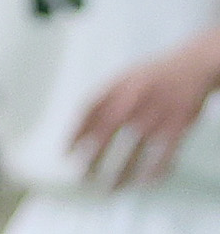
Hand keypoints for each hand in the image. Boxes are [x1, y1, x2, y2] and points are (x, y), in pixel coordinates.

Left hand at [72, 30, 219, 187]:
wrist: (190, 68)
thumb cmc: (153, 75)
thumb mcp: (124, 77)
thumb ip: (105, 97)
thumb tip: (83, 121)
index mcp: (116, 86)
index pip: (88, 110)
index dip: (75, 131)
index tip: (66, 149)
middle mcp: (132, 100)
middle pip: (105, 131)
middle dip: (91, 155)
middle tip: (81, 174)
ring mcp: (154, 114)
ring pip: (133, 150)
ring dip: (121, 172)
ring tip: (110, 188)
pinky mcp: (177, 127)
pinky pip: (163, 156)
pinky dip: (153, 172)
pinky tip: (145, 182)